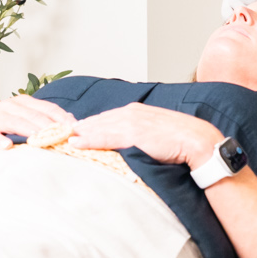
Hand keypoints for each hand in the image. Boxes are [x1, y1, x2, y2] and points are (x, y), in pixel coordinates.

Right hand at [0, 95, 76, 160]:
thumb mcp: (16, 122)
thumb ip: (37, 122)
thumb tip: (67, 127)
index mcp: (19, 103)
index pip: (46, 108)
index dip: (62, 117)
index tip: (76, 128)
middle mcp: (6, 106)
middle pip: (33, 115)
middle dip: (51, 125)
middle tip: (65, 136)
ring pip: (14, 122)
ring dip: (29, 130)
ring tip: (42, 140)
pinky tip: (6, 147)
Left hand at [72, 104, 223, 168]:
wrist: (198, 141)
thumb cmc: (181, 140)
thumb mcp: (157, 132)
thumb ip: (140, 135)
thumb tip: (131, 146)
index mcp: (136, 111)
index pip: (106, 118)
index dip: (90, 125)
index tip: (75, 131)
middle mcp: (131, 113)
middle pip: (98, 121)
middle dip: (79, 128)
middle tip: (59, 135)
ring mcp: (131, 122)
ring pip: (98, 127)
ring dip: (79, 134)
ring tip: (61, 139)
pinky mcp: (132, 134)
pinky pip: (105, 137)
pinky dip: (88, 140)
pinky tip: (75, 143)